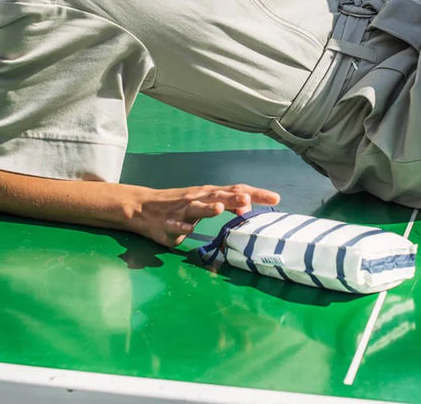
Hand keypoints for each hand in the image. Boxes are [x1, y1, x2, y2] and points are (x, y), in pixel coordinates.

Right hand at [130, 183, 279, 246]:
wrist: (145, 208)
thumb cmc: (180, 206)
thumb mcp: (206, 204)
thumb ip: (225, 207)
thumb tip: (247, 209)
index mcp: (210, 195)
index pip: (237, 191)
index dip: (256, 194)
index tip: (276, 198)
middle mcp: (199, 197)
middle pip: (221, 196)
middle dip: (238, 198)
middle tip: (253, 200)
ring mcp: (182, 209)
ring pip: (197, 207)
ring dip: (208, 208)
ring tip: (220, 208)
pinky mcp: (168, 223)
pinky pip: (175, 225)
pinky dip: (180, 227)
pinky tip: (186, 230)